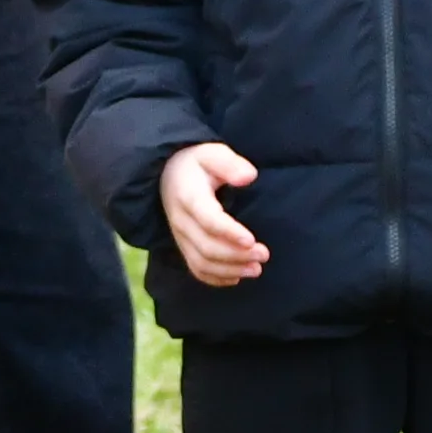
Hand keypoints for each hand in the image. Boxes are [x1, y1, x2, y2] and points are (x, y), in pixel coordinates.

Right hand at [160, 143, 267, 285]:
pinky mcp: (184, 246)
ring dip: (230, 269)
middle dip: (236, 255)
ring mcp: (180, 237)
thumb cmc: (197, 164)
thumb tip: (249, 176)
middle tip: (264, 254)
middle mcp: (181, 221)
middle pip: (207, 247)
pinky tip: (237, 277)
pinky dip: (216, 278)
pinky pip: (196, 269)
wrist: (167, 175)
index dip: (229, 233)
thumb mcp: (211, 154)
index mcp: (188, 197)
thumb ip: (229, 164)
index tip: (251, 240)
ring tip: (256, 269)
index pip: (208, 220)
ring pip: (202, 263)